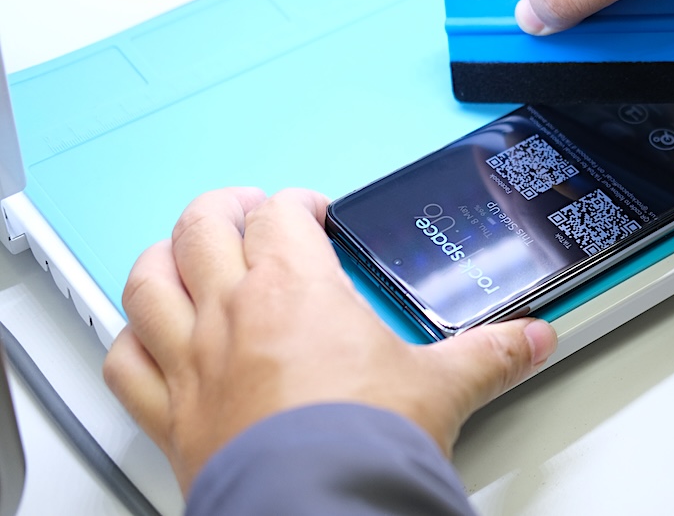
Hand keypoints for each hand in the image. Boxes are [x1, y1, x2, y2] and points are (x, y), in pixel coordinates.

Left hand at [103, 187, 556, 493]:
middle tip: (243, 212)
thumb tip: (533, 339)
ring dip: (162, 259)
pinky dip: (131, 343)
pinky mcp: (172, 415)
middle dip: (223, 209)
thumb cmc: (364, 441)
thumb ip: (492, 354)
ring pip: (148, 284)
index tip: (311, 212)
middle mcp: (233, 313)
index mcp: (295, 288)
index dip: (295, 202)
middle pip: (201, 227)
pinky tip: (145, 340)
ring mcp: (192, 362)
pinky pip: (127, 365)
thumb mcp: (442, 387)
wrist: (320, 507)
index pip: (280, 213)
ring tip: (180, 254)